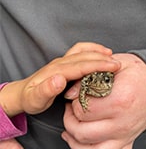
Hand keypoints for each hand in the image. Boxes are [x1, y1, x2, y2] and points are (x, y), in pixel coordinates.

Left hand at [0, 42, 119, 116]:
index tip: (113, 66)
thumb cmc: (31, 98)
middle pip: (84, 57)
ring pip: (83, 52)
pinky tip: (98, 53)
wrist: (24, 93)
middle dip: (102, 59)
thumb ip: (46, 90)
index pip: (80, 66)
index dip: (98, 65)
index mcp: (56, 72)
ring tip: (111, 56)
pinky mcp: (64, 63)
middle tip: (118, 64)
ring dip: (97, 52)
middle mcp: (60, 64)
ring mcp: (62, 62)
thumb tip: (59, 79)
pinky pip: (79, 51)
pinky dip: (90, 49)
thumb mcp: (35, 99)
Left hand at [62, 53, 145, 148]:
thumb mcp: (110, 67)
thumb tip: (69, 93)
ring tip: (69, 133)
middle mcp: (122, 123)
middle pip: (83, 132)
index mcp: (118, 101)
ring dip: (76, 144)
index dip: (73, 103)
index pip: (83, 110)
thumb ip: (88, 79)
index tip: (74, 97)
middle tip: (69, 111)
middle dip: (69, 122)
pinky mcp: (128, 141)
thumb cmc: (134, 73)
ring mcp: (125, 135)